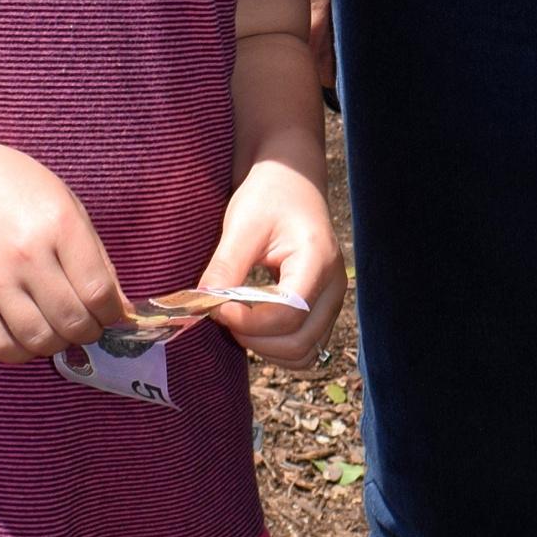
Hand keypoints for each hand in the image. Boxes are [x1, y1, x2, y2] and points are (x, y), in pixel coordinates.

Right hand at [0, 130, 128, 361]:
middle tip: (85, 325)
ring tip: (57, 330)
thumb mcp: (66, 204)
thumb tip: (121, 309)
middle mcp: (27, 253)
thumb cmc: (16, 188)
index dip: (112, 314)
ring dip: (56, 345)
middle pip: (72, 321)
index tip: (109, 314)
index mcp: (60, 225)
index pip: (98, 292)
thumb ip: (97, 256)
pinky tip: (25, 337)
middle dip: (89, 333)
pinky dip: (19, 353)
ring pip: (38, 340)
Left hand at [195, 161, 344, 372]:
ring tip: (238, 320)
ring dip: (265, 349)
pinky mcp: (322, 309)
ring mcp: (331, 301)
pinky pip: (305, 348)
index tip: (215, 307)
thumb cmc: (269, 195)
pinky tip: (253, 324)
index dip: (247, 321)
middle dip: (254, 338)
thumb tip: (203, 305)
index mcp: (317, 261)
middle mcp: (333, 287)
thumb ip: (225, 267)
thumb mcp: (242, 225)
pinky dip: (276, 348)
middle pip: (298, 342)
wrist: (291, 182)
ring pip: (304, 353)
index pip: (288, 314)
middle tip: (223, 314)